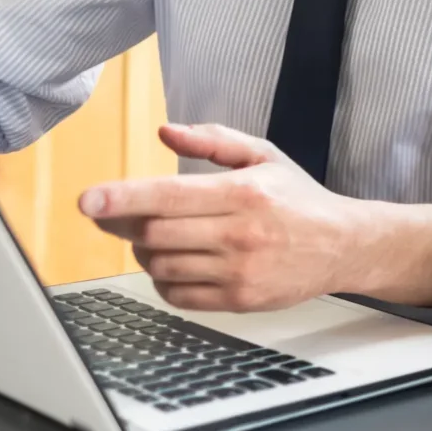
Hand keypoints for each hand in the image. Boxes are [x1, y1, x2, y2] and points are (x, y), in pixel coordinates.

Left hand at [79, 122, 365, 311]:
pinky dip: (164, 280)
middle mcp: (241, 233)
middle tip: (118, 215)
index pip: (169, 196)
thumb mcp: (264, 156)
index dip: (122, 198)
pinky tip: (178, 263)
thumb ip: (214, 140)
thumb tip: (165, 131)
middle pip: (156, 234)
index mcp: (244, 192)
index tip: (87, 201)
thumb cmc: (299, 199)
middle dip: (126, 225)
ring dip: (146, 251)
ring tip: (158, 237)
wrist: (344, 245)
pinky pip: (178, 295)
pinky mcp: (240, 299)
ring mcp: (239, 271)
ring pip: (161, 266)